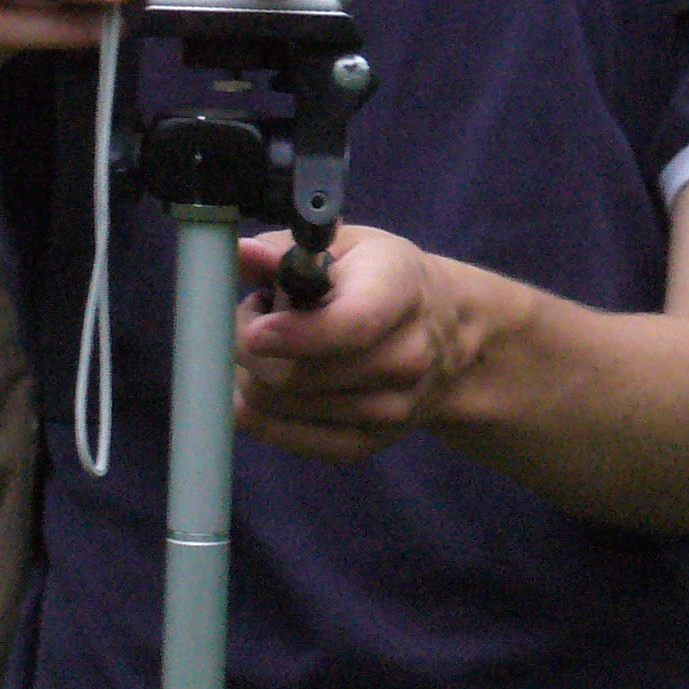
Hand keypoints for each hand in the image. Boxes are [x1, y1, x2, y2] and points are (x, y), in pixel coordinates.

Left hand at [232, 226, 469, 462]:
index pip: (353, 325)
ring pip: (279, 405)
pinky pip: (282, 436)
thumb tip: (241, 254)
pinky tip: (267, 374)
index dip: (296, 334)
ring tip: (270, 340)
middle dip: (248, 343)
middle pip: (299, 375)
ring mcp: (388, 410)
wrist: (446, 336)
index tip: (254, 331)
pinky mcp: (364, 445)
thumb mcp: (347, 244)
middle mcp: (406, 357)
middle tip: (252, 314)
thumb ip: (287, 248)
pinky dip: (255, 407)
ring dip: (251, 371)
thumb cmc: (382, 279)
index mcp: (402, 291)